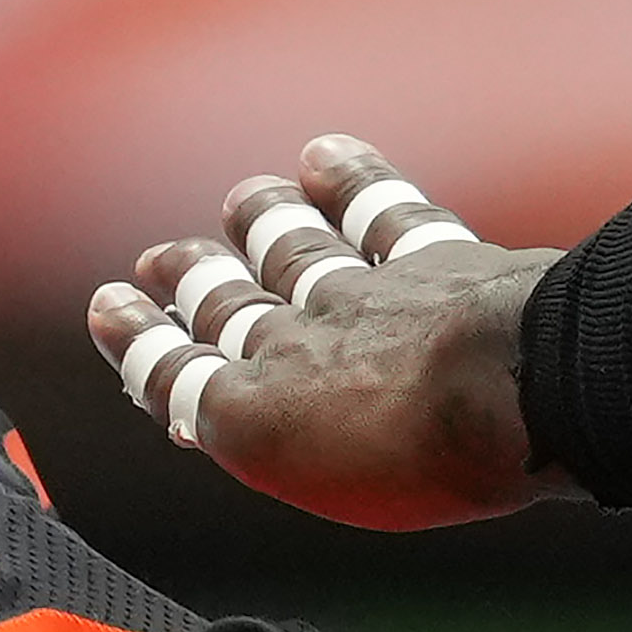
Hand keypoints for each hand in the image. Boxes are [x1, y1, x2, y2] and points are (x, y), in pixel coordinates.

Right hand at [88, 139, 571, 531]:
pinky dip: (349, 180)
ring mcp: (369, 293)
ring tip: (239, 201)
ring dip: (263, 224)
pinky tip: (325, 155)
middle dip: (189, 281)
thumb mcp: (306, 476)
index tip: (109, 306)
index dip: (142, 341)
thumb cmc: (425, 457)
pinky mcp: (437, 260)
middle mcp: (300, 341)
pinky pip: (381, 210)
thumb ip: (241, 433)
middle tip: (157, 260)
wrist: (522, 390)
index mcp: (260, 409)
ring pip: (296, 248)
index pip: (182, 372)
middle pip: (232, 303)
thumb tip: (185, 407)